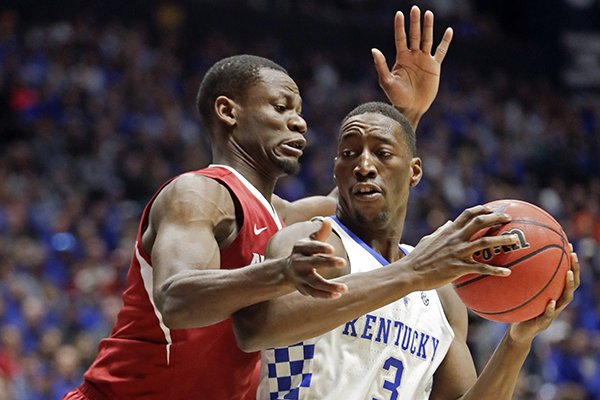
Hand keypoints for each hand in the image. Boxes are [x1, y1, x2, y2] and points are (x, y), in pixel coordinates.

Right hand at [283, 219, 347, 298]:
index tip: (332, 249)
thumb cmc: (304, 252)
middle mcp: (298, 262)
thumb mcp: (309, 241)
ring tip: (345, 288)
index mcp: (300, 248)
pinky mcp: (302, 288)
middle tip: (343, 262)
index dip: (320, 247)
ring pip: (314, 282)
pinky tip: (338, 294)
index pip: (310, 247)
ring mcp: (300, 277)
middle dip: (327, 263)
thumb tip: (328, 220)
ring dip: (329, 286)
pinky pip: (314, 293)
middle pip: (313, 263)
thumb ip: (320, 233)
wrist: (286, 270)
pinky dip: (325, 295)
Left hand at [372, 5, 452, 127]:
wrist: (411, 108)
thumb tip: (374, 50)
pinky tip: (449, 31)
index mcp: (401, 58)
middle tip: (415, 9)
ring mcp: (424, 60)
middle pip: (414, 35)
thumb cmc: (396, 96)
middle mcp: (413, 56)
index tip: (399, 14)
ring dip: (428, 27)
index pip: (400, 38)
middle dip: (415, 23)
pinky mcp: (434, 66)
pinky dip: (445, 42)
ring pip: (427, 40)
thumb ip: (381, 65)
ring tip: (428, 14)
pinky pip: (441, 51)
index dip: (400, 26)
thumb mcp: (386, 81)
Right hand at [400, 205, 518, 290]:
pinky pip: (481, 268)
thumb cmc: (418, 258)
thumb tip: (447, 222)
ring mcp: (457, 252)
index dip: (481, 209)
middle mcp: (455, 239)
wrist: (409, 273)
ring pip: (484, 242)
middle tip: (509, 218)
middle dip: (496, 218)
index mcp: (448, 231)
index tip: (492, 209)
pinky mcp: (458, 268)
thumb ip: (440, 231)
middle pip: (479, 222)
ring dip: (502, 240)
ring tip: (515, 240)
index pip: (467, 214)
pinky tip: (507, 272)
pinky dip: (496, 270)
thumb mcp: (428, 240)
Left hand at [508, 248, 579, 343]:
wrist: (518, 333)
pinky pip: (549, 316)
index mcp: (553, 294)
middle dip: (575, 269)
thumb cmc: (520, 309)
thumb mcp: (521, 292)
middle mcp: (557, 302)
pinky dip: (550, 309)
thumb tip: (511, 256)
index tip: (569, 246)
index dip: (570, 262)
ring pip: (565, 299)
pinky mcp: (543, 324)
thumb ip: (521, 279)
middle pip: (572, 285)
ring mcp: (552, 313)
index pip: (567, 276)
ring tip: (568, 273)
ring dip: (568, 285)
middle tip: (573, 255)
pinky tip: (551, 302)